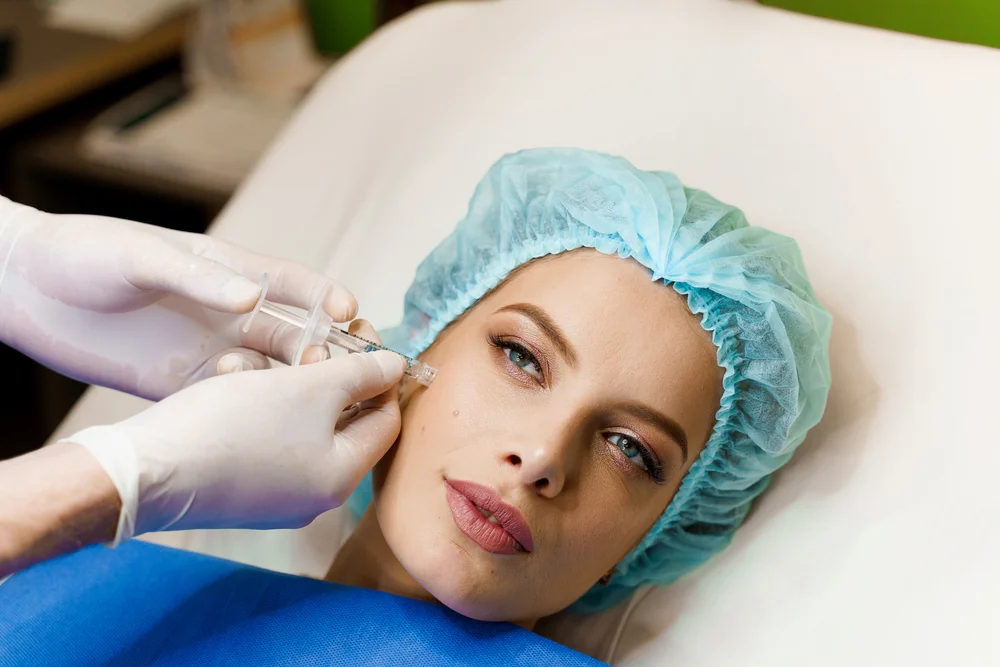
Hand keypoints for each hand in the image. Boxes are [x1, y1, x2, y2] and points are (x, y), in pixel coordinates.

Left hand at [0, 197, 354, 398]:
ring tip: (309, 396)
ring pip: (272, 369)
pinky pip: (233, 398)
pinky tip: (260, 415)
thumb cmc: (82, 254)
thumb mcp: (141, 256)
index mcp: (226, 270)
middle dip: (324, 347)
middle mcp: (227, 311)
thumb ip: (198, 277)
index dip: (325, 297)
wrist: (25, 289)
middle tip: (338, 367)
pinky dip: (255, 406)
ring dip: (296, 381)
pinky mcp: (182, 383)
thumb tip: (255, 297)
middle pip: (294, 331)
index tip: (348, 313)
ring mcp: (208, 348)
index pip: (292, 283)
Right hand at [64, 344, 404, 539]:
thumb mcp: (308, 389)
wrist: (142, 471)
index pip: (385, 420)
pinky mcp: (236, 488)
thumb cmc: (233, 426)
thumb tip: (397, 366)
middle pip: (342, 422)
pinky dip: (256, 402)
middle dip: (329, 373)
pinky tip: (231, 376)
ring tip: (259, 354)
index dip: (381, 372)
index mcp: (340, 477)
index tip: (362, 332)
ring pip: (297, 424)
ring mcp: (273, 496)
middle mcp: (313, 495)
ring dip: (285, 381)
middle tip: (312, 339)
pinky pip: (263, 437)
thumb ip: (360, 374)